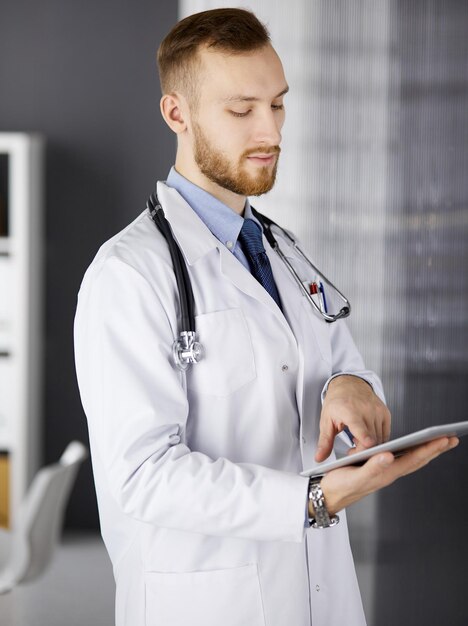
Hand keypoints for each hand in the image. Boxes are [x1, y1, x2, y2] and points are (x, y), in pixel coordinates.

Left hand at [315, 375, 390, 461]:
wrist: (350, 384)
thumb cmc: (337, 402)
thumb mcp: (326, 421)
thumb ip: (324, 442)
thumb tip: (319, 458)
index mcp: (349, 411)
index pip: (360, 427)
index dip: (365, 438)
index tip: (368, 446)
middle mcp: (366, 409)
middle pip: (371, 439)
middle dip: (363, 451)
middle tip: (352, 451)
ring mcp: (377, 411)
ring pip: (380, 438)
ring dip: (370, 446)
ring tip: (357, 440)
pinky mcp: (385, 413)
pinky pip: (385, 434)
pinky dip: (378, 439)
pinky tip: (367, 436)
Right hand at [318, 436, 458, 515]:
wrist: (328, 495)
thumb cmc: (339, 486)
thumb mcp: (353, 475)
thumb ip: (371, 467)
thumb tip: (388, 456)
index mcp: (385, 473)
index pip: (413, 459)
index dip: (429, 448)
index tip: (443, 439)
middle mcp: (388, 473)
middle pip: (417, 460)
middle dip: (435, 449)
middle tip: (452, 439)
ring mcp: (385, 472)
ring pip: (412, 460)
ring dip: (427, 451)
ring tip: (440, 442)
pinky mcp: (379, 469)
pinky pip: (402, 460)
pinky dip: (413, 452)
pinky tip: (414, 447)